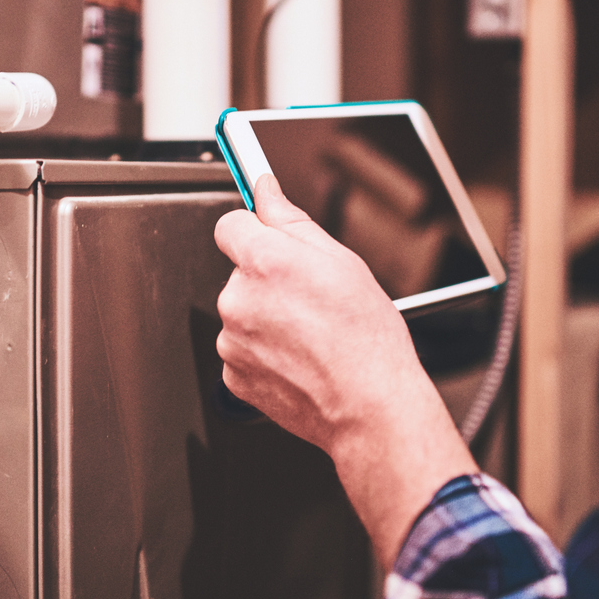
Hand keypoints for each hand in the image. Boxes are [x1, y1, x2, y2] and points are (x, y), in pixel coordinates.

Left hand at [215, 174, 476, 565]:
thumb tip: (266, 191)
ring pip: (243, 313)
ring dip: (268, 319)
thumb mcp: (341, 261)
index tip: (268, 237)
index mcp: (264, 261)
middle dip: (269, 280)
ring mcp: (232, 340)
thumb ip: (291, 221)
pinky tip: (299, 359)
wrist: (368, 406)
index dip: (254, 230)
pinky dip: (265, 353)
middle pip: (240, 273)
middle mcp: (238, 299)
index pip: (230, 225)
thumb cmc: (367, 340)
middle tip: (311, 300)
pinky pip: (243, 351)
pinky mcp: (233, 376)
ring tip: (311, 336)